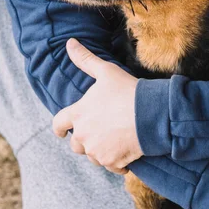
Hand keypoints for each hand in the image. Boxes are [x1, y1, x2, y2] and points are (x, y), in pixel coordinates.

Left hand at [52, 38, 142, 173]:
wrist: (151, 114)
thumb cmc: (127, 90)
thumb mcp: (106, 71)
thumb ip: (85, 59)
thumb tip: (69, 43)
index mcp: (78, 114)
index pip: (58, 124)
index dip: (59, 127)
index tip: (61, 131)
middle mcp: (83, 136)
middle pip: (76, 144)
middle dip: (85, 139)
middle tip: (100, 130)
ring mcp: (97, 151)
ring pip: (93, 155)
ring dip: (100, 149)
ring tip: (115, 138)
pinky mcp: (112, 162)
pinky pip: (109, 165)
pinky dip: (115, 160)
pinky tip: (125, 151)